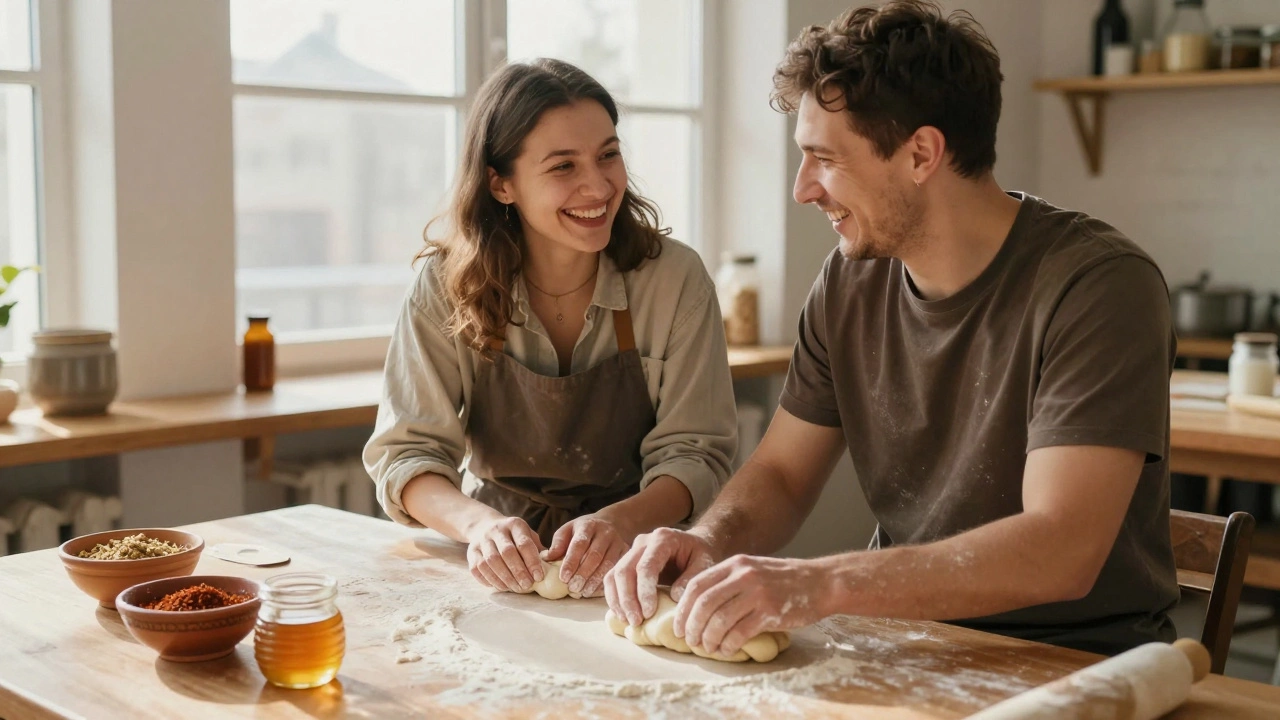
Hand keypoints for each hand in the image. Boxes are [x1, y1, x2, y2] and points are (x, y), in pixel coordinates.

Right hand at [465, 516, 544, 592]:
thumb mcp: (527, 535)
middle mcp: (496, 530)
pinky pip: (477, 568)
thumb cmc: (513, 536)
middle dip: (518, 572)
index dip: (532, 562)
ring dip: (504, 578)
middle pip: (506, 552)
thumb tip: (552, 567)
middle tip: (527, 586)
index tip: (539, 577)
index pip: (524, 543)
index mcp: (514, 524)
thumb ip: (538, 550)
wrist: (484, 526)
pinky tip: (500, 586)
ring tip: (515, 588)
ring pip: (490, 561)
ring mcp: (481, 540)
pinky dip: (489, 580)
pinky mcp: (471, 551)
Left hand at [543, 513, 629, 596]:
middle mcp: (605, 533)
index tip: (563, 577)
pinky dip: (606, 581)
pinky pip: (617, 568)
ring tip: (583, 592)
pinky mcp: (626, 552)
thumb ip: (558, 543)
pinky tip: (596, 591)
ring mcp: (618, 542)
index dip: (571, 561)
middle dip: (583, 574)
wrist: (610, 523)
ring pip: (608, 564)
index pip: (579, 544)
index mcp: (588, 525)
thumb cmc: (583, 530)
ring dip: (595, 580)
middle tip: (573, 588)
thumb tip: (547, 558)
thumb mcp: (568, 530)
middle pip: (595, 555)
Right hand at [604, 527, 717, 626]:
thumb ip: (691, 578)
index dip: (644, 592)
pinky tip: (623, 614)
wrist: (693, 544)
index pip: (646, 566)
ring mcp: (632, 550)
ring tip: (629, 621)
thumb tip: (674, 597)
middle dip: (628, 599)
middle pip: (625, 570)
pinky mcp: (626, 561)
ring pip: (614, 575)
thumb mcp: (705, 563)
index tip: (649, 613)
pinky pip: (612, 579)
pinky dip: (614, 598)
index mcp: (663, 538)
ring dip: (618, 601)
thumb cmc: (699, 554)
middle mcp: (643, 541)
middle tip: (637, 621)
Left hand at [674, 555, 830, 657]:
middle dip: (692, 627)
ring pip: (719, 620)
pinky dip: (728, 646)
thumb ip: (729, 582)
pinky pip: (740, 633)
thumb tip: (698, 608)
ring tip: (708, 648)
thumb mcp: (753, 570)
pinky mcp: (770, 612)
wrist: (821, 582)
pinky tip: (727, 650)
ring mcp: (757, 593)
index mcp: (734, 565)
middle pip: (703, 604)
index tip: (679, 627)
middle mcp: (743, 576)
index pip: (696, 586)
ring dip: (709, 639)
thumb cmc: (785, 580)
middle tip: (690, 641)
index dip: (683, 609)